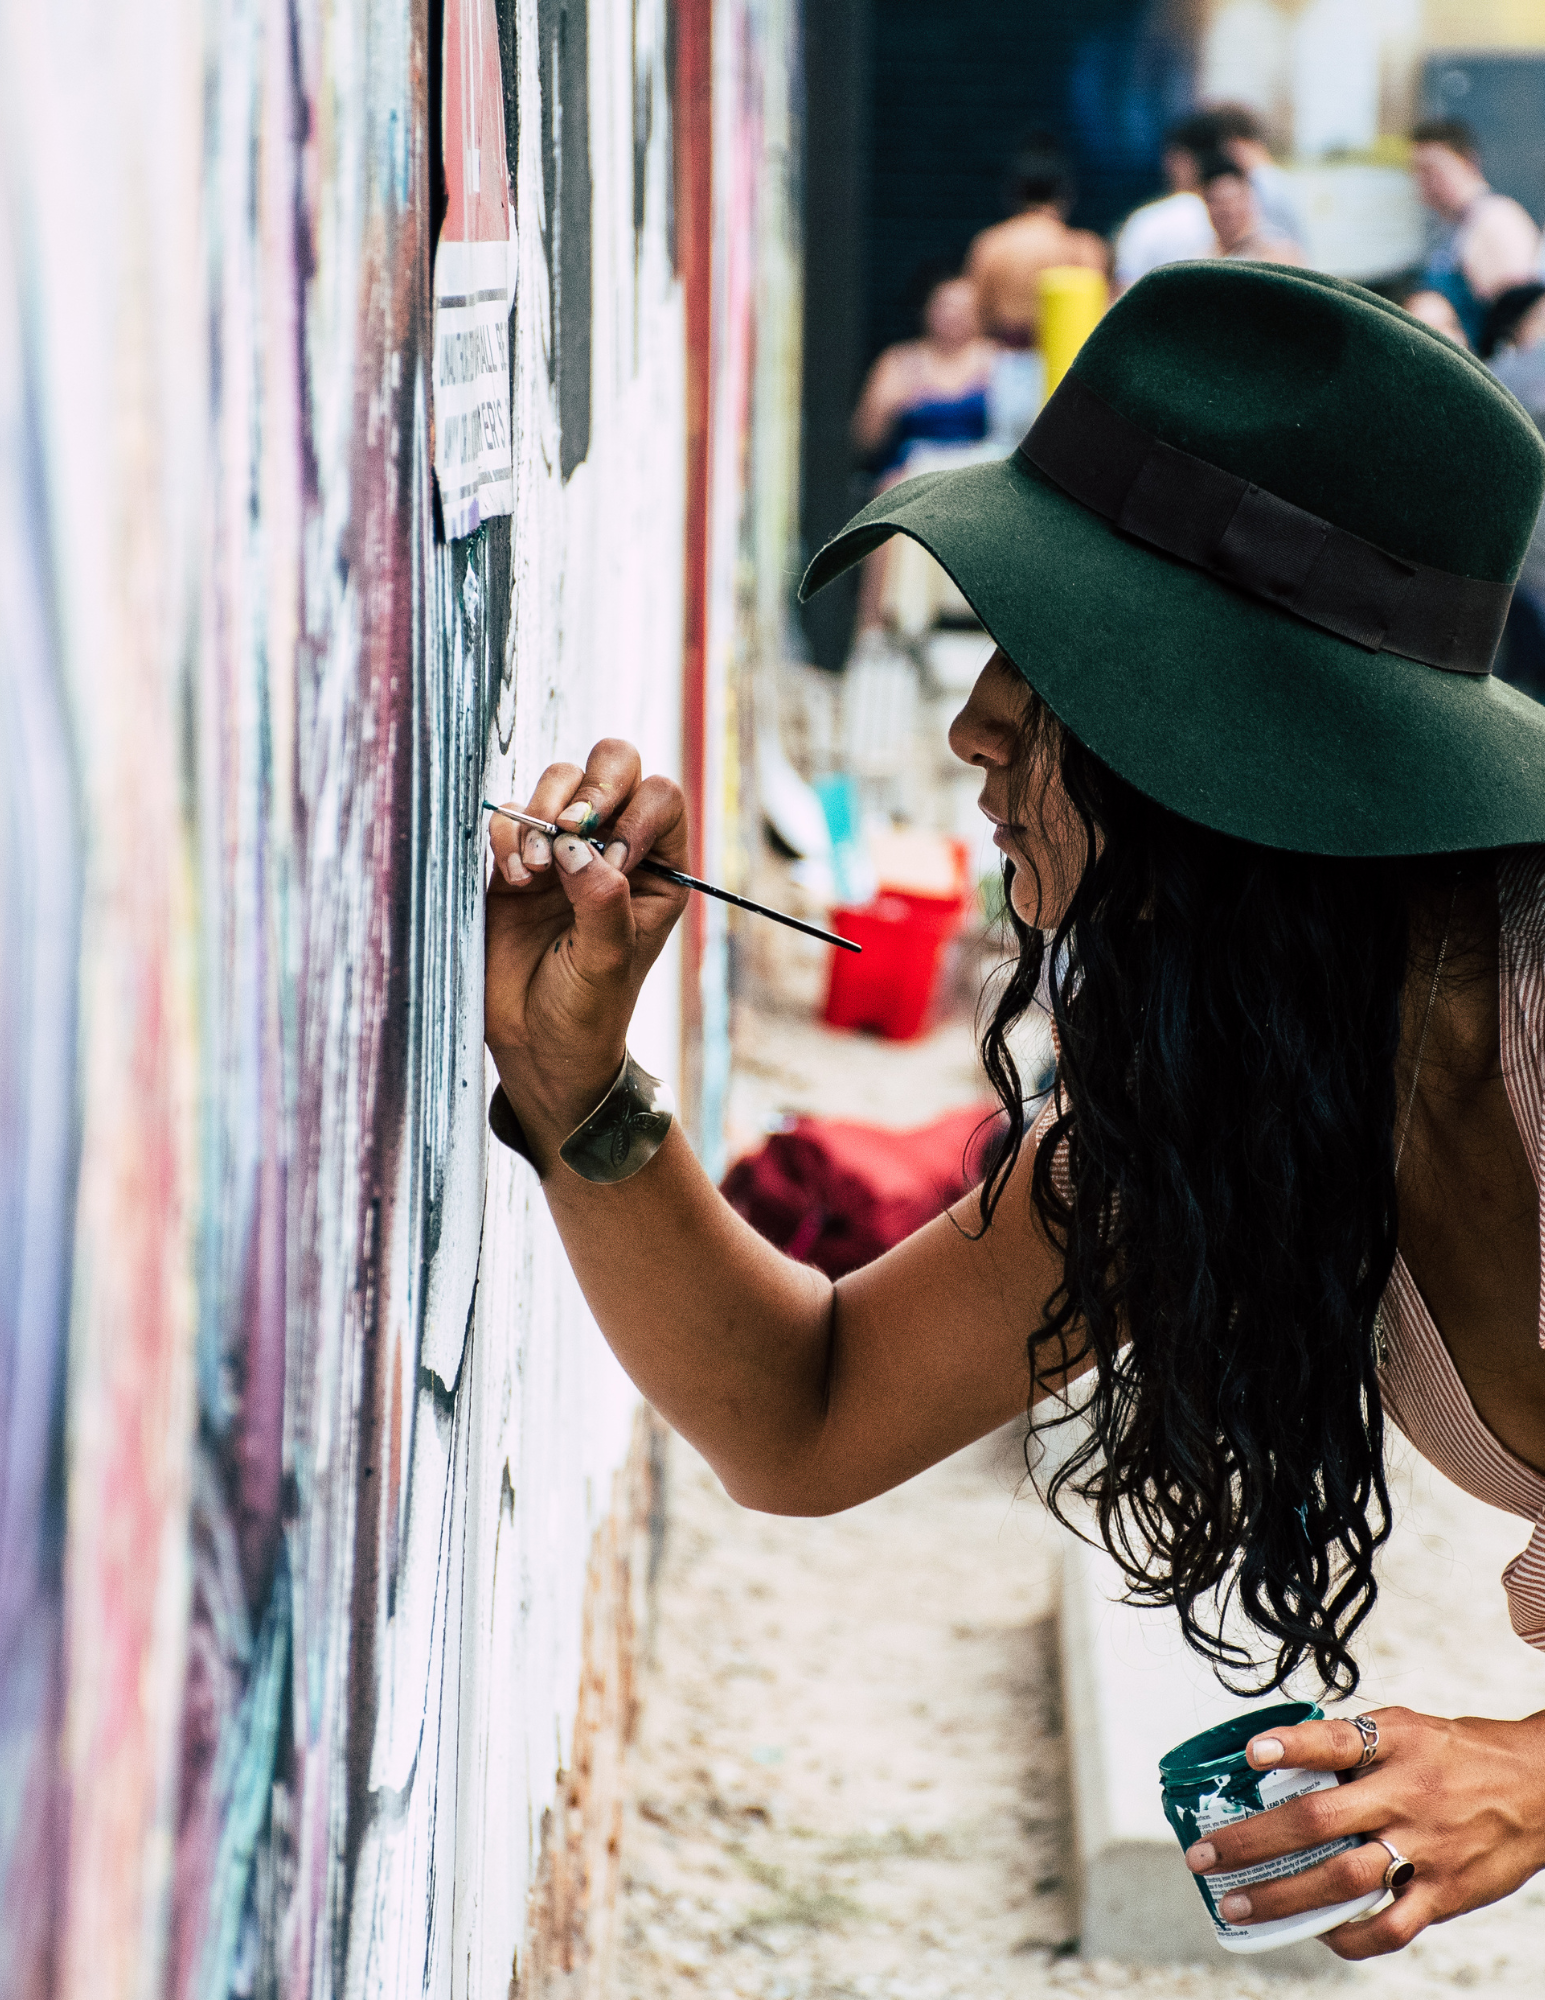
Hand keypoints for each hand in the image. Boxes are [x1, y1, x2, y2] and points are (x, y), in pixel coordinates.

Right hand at [484, 739, 688, 1166]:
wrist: (535, 1048)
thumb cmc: (587, 1014)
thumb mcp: (607, 963)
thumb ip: (602, 901)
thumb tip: (577, 843)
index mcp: (657, 870)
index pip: (661, 798)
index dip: (636, 812)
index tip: (613, 859)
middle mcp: (614, 849)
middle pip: (614, 765)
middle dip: (591, 787)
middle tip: (571, 827)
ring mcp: (563, 849)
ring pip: (559, 780)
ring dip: (544, 810)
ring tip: (535, 868)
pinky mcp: (516, 860)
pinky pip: (511, 815)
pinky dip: (508, 834)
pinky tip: (513, 880)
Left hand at [1185, 1707, 1544, 1958]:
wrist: (1540, 1787)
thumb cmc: (1459, 1754)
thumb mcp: (1407, 1726)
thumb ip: (1352, 1741)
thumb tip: (1281, 1751)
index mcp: (1395, 1744)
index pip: (1335, 1740)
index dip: (1291, 1746)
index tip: (1250, 1753)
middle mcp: (1405, 1795)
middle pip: (1318, 1820)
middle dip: (1253, 1841)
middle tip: (1205, 1855)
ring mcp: (1425, 1848)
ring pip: (1343, 1879)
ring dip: (1283, 1896)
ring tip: (1238, 1904)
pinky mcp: (1445, 1893)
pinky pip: (1390, 1926)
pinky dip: (1349, 1936)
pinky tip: (1317, 1934)